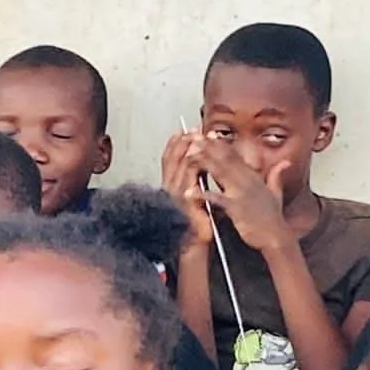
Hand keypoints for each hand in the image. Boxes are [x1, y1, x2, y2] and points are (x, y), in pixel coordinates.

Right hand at [160, 131, 212, 247]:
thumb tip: (201, 163)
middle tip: (192, 129)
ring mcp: (173, 193)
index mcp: (171, 187)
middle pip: (171, 158)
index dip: (175, 144)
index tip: (184, 131)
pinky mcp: (182, 199)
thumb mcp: (196, 196)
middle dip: (182, 141)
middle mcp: (168, 188)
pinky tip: (199, 153)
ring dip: (187, 148)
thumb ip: (195, 181)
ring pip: (177, 163)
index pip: (169, 160)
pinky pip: (186, 175)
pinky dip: (192, 161)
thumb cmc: (198, 221)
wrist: (195, 241)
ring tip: (195, 136)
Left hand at [189, 138, 293, 254]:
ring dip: (204, 162)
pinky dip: (203, 195)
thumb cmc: (273, 219)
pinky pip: (216, 199)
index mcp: (253, 177)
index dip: (220, 144)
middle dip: (209, 147)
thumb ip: (277, 175)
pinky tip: (189, 192)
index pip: (235, 156)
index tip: (208, 135)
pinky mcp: (236, 208)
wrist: (276, 237)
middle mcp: (248, 181)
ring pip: (221, 172)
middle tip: (193, 137)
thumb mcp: (277, 193)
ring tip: (189, 155)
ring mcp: (242, 193)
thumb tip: (285, 162)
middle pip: (226, 159)